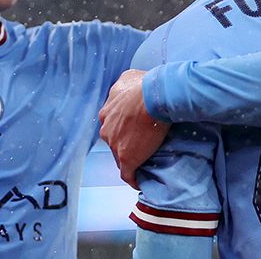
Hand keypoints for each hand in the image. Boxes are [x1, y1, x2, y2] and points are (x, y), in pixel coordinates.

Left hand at [99, 69, 169, 188]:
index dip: (124, 129)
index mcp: (106, 113)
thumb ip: (123, 86)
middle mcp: (106, 129)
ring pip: (120, 157)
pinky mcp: (127, 158)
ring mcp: (115, 145)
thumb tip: (128, 88)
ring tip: (144, 162)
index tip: (135, 131)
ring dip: (131, 160)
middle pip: (115, 142)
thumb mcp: (128, 78)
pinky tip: (139, 181)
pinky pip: (127, 174)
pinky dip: (133, 179)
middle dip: (126, 144)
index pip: (113, 126)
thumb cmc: (145, 85)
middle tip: (143, 145)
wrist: (154, 96)